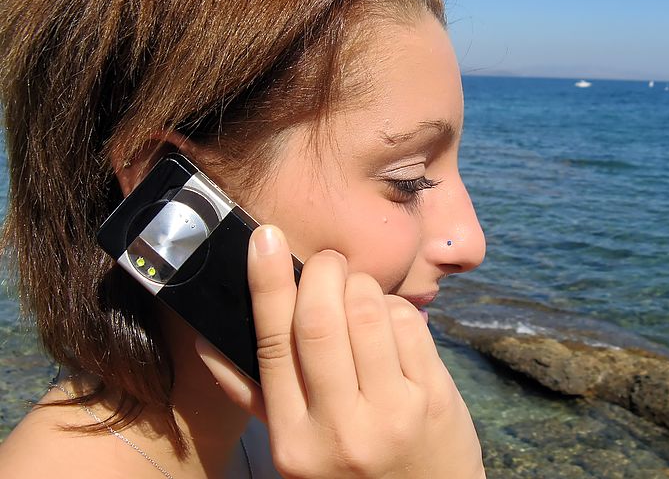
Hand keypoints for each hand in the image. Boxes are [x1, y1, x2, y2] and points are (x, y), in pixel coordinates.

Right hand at [197, 225, 485, 478]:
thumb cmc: (353, 471)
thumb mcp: (297, 451)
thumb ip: (259, 398)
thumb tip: (209, 341)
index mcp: (293, 440)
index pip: (274, 344)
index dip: (267, 283)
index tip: (264, 238)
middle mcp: (340, 428)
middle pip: (321, 319)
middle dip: (323, 272)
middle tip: (326, 262)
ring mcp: (393, 412)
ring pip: (369, 311)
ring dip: (362, 286)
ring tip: (358, 293)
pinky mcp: (435, 398)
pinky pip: (410, 324)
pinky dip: (395, 307)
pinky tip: (390, 320)